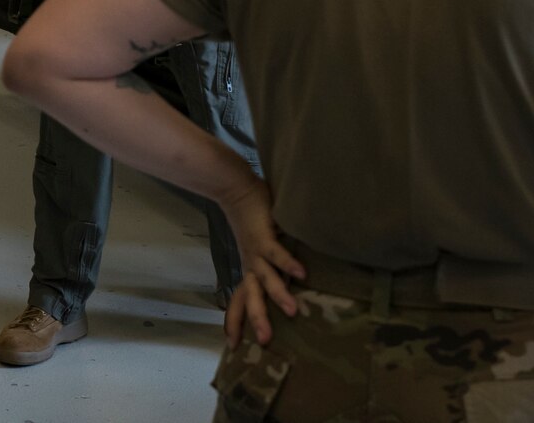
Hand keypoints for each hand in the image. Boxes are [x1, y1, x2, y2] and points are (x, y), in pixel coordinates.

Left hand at [218, 175, 303, 348]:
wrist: (236, 189)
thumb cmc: (251, 218)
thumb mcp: (259, 246)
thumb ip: (272, 262)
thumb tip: (290, 276)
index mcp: (249, 269)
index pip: (240, 300)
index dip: (235, 321)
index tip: (231, 344)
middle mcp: (251, 265)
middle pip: (251, 298)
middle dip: (257, 320)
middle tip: (265, 341)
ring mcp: (256, 252)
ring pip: (265, 280)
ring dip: (278, 296)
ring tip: (292, 311)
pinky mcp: (264, 237)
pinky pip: (277, 253)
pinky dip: (288, 263)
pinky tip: (301, 274)